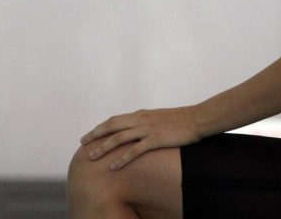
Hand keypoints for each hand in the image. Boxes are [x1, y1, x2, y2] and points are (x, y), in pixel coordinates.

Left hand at [79, 106, 200, 169]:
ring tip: (91, 157)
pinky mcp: (156, 139)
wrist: (198, 119)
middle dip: (95, 134)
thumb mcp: (160, 118)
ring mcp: (148, 129)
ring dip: (103, 147)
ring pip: (119, 138)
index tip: (89, 135)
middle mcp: (141, 119)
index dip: (100, 127)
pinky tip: (113, 166)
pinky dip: (122, 158)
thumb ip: (147, 122)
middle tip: (82, 144)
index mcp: (141, 114)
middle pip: (112, 125)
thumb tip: (138, 128)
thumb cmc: (182, 120)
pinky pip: (135, 150)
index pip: (115, 119)